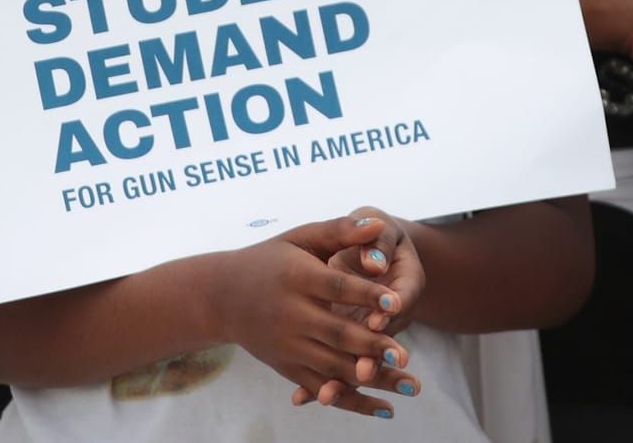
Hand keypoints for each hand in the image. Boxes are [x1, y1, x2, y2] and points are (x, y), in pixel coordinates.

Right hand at [213, 213, 419, 417]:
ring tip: (410, 385)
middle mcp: (291, 315)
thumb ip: (341, 230)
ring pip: (335, 367)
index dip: (367, 294)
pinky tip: (385, 408)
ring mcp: (288, 346)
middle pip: (338, 333)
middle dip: (373, 346)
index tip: (396, 301)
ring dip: (373, 379)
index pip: (337, 287)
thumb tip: (378, 225)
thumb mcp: (301, 238)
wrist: (222, 297)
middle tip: (406, 356)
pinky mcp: (287, 368)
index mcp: (297, 278)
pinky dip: (353, 401)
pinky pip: (323, 388)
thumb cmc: (269, 260)